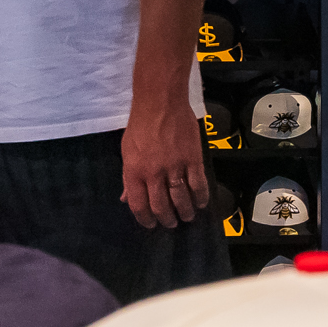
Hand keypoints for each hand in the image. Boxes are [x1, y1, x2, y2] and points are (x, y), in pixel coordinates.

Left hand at [122, 106, 205, 229]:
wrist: (161, 102)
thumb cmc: (141, 124)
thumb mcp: (127, 151)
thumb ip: (128, 176)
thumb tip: (126, 197)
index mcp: (134, 172)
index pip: (138, 205)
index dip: (145, 219)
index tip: (151, 224)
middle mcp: (153, 173)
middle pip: (161, 206)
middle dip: (167, 219)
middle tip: (171, 223)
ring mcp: (175, 167)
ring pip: (181, 199)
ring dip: (185, 211)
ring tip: (187, 216)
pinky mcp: (192, 159)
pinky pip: (198, 184)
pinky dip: (201, 197)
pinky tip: (201, 202)